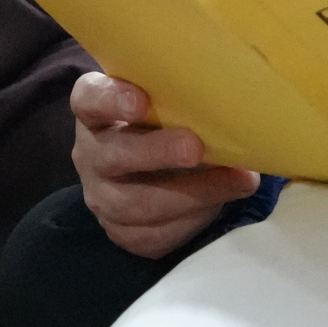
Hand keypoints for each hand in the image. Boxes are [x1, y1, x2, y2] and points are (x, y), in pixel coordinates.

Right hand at [71, 72, 258, 257]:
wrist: (147, 167)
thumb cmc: (160, 118)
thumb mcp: (161, 97)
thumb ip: (180, 93)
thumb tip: (236, 97)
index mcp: (95, 110)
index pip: (89, 99)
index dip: (111, 100)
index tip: (141, 101)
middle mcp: (90, 153)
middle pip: (114, 155)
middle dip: (159, 153)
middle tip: (196, 148)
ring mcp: (101, 196)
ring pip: (137, 204)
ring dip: (193, 193)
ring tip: (237, 180)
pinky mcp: (121, 231)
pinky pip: (152, 235)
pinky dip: (192, 221)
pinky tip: (220, 204)